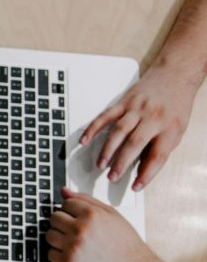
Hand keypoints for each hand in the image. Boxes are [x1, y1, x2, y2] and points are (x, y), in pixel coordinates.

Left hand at [46, 187, 159, 261]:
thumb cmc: (124, 242)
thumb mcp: (111, 214)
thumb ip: (86, 200)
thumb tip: (64, 191)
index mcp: (91, 214)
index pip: (65, 203)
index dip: (72, 210)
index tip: (78, 217)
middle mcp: (80, 229)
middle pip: (54, 217)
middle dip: (63, 222)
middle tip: (76, 230)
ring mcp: (73, 247)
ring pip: (49, 234)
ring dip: (58, 237)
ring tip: (74, 241)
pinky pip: (50, 253)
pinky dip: (58, 254)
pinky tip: (72, 253)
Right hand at [80, 63, 199, 190]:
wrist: (176, 75)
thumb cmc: (176, 105)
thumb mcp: (177, 130)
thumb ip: (160, 148)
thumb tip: (143, 169)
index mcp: (170, 128)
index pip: (157, 156)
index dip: (146, 174)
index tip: (136, 186)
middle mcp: (153, 118)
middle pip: (135, 144)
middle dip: (121, 163)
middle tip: (112, 177)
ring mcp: (137, 109)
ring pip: (119, 131)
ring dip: (107, 150)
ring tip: (100, 165)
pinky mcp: (124, 102)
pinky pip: (106, 116)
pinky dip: (93, 129)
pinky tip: (85, 140)